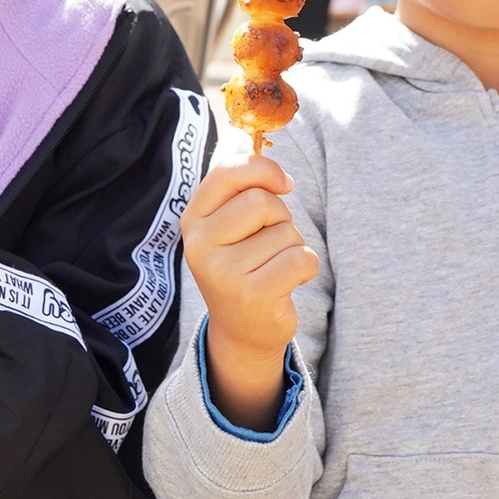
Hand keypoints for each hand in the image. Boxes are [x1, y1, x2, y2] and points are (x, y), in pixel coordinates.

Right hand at [181, 157, 318, 430]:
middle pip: (262, 202)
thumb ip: (242, 189)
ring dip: (293, 246)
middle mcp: (200, 245)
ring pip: (286, 232)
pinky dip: (305, 267)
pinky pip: (300, 259)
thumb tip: (271, 167)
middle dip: (281, 217)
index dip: (264, 170)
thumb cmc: (243, 264)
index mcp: (192, 220)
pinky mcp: (252, 295)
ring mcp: (223, 272)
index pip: (227, 173)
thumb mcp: (230, 225)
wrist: (241, 331)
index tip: (283, 184)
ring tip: (273, 266)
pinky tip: (286, 282)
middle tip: (271, 241)